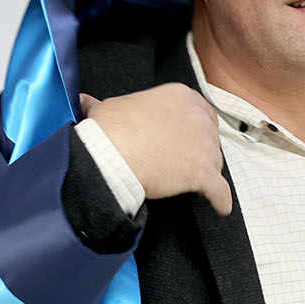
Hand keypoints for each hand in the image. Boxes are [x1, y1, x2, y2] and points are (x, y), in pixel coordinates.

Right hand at [79, 86, 231, 215]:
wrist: (111, 155)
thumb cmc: (110, 131)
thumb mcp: (108, 108)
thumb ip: (103, 105)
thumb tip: (85, 102)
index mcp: (180, 97)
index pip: (201, 113)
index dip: (194, 129)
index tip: (186, 139)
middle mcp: (197, 117)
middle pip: (211, 138)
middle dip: (201, 151)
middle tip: (185, 161)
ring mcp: (203, 146)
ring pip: (216, 163)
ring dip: (207, 173)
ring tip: (193, 184)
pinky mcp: (202, 173)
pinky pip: (219, 190)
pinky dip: (220, 199)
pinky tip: (219, 206)